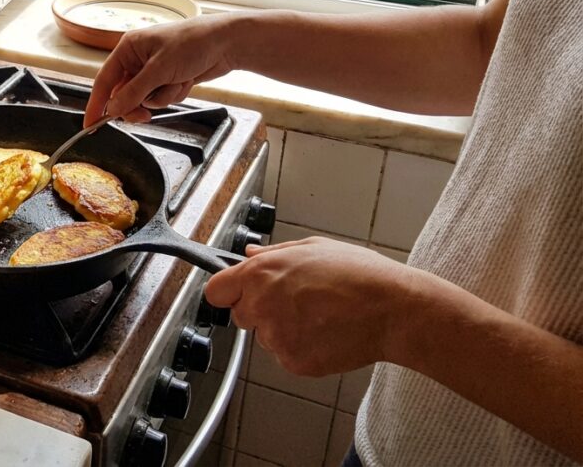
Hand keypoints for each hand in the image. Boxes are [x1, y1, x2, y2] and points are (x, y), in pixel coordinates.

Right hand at [83, 14, 240, 125]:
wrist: (226, 43)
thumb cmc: (193, 43)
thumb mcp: (159, 69)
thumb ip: (134, 92)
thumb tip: (113, 109)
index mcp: (128, 49)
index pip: (104, 81)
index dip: (96, 104)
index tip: (90, 125)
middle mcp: (137, 59)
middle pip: (124, 95)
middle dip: (138, 105)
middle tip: (145, 116)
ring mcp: (153, 71)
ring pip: (146, 100)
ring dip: (162, 97)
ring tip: (178, 81)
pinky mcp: (168, 79)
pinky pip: (162, 98)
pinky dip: (174, 94)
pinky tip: (187, 80)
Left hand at [204, 238, 416, 376]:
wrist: (394, 310)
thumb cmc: (360, 276)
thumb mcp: (313, 248)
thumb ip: (273, 254)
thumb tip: (248, 255)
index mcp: (261, 274)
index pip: (216, 290)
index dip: (228, 291)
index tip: (236, 293)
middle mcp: (262, 306)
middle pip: (241, 316)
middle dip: (260, 311)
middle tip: (295, 303)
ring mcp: (276, 337)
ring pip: (266, 337)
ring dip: (284, 330)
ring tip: (320, 315)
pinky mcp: (293, 361)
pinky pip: (287, 356)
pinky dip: (302, 348)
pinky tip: (327, 333)